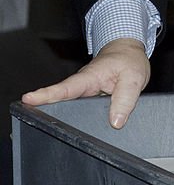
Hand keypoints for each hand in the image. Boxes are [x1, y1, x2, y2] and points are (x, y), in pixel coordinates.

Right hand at [21, 38, 149, 128]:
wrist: (128, 53)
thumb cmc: (128, 60)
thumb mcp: (133, 77)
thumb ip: (125, 99)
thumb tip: (116, 122)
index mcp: (90, 77)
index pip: (66, 87)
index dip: (47, 94)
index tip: (28, 98)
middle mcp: (83, 86)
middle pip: (62, 100)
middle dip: (46, 109)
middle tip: (31, 120)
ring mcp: (85, 94)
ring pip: (71, 108)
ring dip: (62, 117)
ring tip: (49, 129)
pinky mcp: (89, 100)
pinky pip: (81, 111)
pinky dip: (77, 119)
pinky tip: (75, 131)